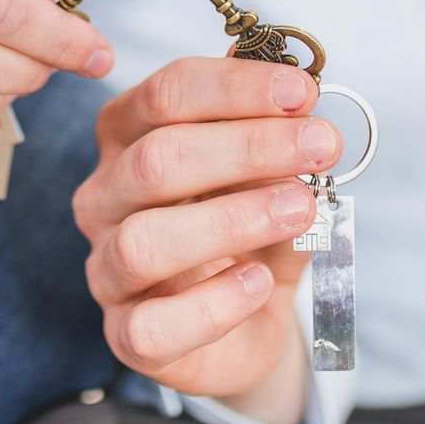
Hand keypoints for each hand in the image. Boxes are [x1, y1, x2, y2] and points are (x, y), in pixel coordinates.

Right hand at [72, 58, 338, 418]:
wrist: (251, 323)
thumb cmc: (250, 233)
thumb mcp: (269, 174)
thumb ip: (273, 137)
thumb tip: (295, 99)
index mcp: (127, 138)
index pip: (166, 95)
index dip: (236, 88)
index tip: (303, 93)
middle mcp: (104, 198)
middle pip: (157, 159)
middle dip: (248, 147)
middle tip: (321, 146)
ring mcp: (107, 269)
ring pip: (146, 240)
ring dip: (233, 219)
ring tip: (301, 209)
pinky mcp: (127, 335)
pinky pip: (154, 325)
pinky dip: (215, 302)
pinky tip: (260, 282)